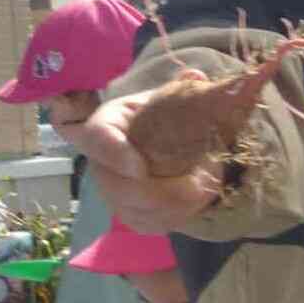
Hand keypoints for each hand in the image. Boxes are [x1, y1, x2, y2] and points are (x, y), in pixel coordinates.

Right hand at [63, 94, 222, 231]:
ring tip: (206, 189)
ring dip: (175, 206)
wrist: (163, 142)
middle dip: (159, 192)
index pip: (97, 137)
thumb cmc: (163, 117)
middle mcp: (102, 162)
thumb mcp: (172, 98)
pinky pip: (148, 224)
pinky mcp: (130, 214)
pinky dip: (176, 217)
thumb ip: (184, 89)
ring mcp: (113, 192)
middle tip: (197, 185)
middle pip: (117, 186)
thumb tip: (196, 78)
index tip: (141, 168)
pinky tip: (198, 202)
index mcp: (107, 124)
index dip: (114, 154)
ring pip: (135, 210)